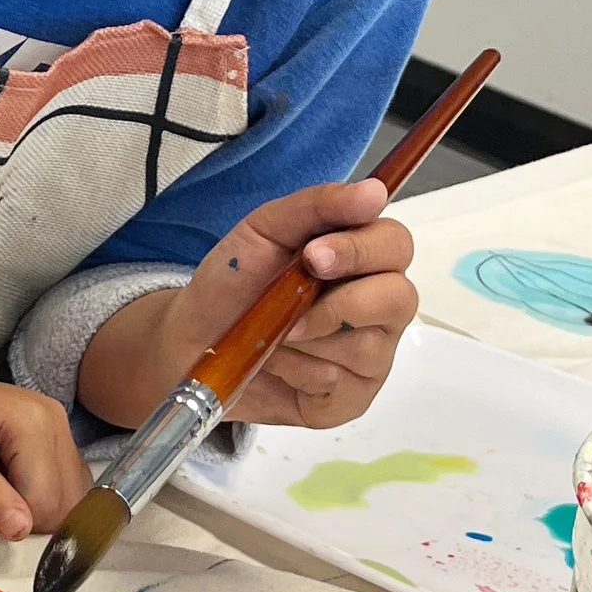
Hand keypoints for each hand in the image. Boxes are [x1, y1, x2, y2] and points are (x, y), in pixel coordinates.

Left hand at [0, 307, 89, 538]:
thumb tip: (24, 528)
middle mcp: (49, 421)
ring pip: (50, 503)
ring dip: (14, 516)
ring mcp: (38, 432)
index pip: (60, 501)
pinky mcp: (21, 443)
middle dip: (23, 521)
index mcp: (35, 420)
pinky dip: (7, 507)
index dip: (28, 527)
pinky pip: (33, 495)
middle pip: (63, 504)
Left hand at [76, 178, 419, 432]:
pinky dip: (297, 371)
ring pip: (365, 345)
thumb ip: (317, 206)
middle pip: (399, 299)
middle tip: (291, 307)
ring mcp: (370, 357)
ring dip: (305, 337)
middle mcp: (378, 308)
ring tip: (272, 334)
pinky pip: (338, 383)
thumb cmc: (234, 284)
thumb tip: (376, 191)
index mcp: (362, 260)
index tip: (313, 255)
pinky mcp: (350, 400)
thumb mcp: (264, 231)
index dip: (361, 250)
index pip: (396, 245)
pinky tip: (276, 365)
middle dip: (340, 302)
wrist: (191, 343)